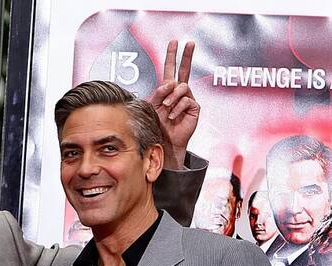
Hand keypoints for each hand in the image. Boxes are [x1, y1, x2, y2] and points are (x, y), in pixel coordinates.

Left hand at [150, 40, 199, 169]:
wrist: (165, 142)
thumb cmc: (158, 125)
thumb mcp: (153, 107)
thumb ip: (158, 93)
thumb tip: (169, 84)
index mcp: (168, 90)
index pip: (171, 70)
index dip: (172, 56)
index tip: (174, 42)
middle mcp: (179, 92)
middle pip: (184, 70)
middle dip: (186, 56)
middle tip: (190, 43)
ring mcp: (188, 99)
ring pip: (182, 87)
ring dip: (172, 97)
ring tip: (166, 108)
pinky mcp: (194, 108)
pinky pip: (186, 100)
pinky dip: (177, 108)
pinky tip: (172, 116)